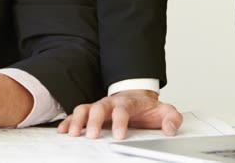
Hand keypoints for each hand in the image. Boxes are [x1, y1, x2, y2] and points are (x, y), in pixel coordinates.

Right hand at [58, 89, 181, 138]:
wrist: (137, 97)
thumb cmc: (148, 108)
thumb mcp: (165, 111)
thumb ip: (171, 119)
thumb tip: (169, 130)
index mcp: (128, 102)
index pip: (122, 109)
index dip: (119, 121)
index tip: (119, 136)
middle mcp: (111, 102)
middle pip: (99, 107)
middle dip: (93, 121)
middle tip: (91, 136)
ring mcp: (99, 106)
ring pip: (85, 108)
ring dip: (77, 120)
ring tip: (72, 134)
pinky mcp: (91, 112)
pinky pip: (77, 113)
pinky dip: (69, 120)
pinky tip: (63, 130)